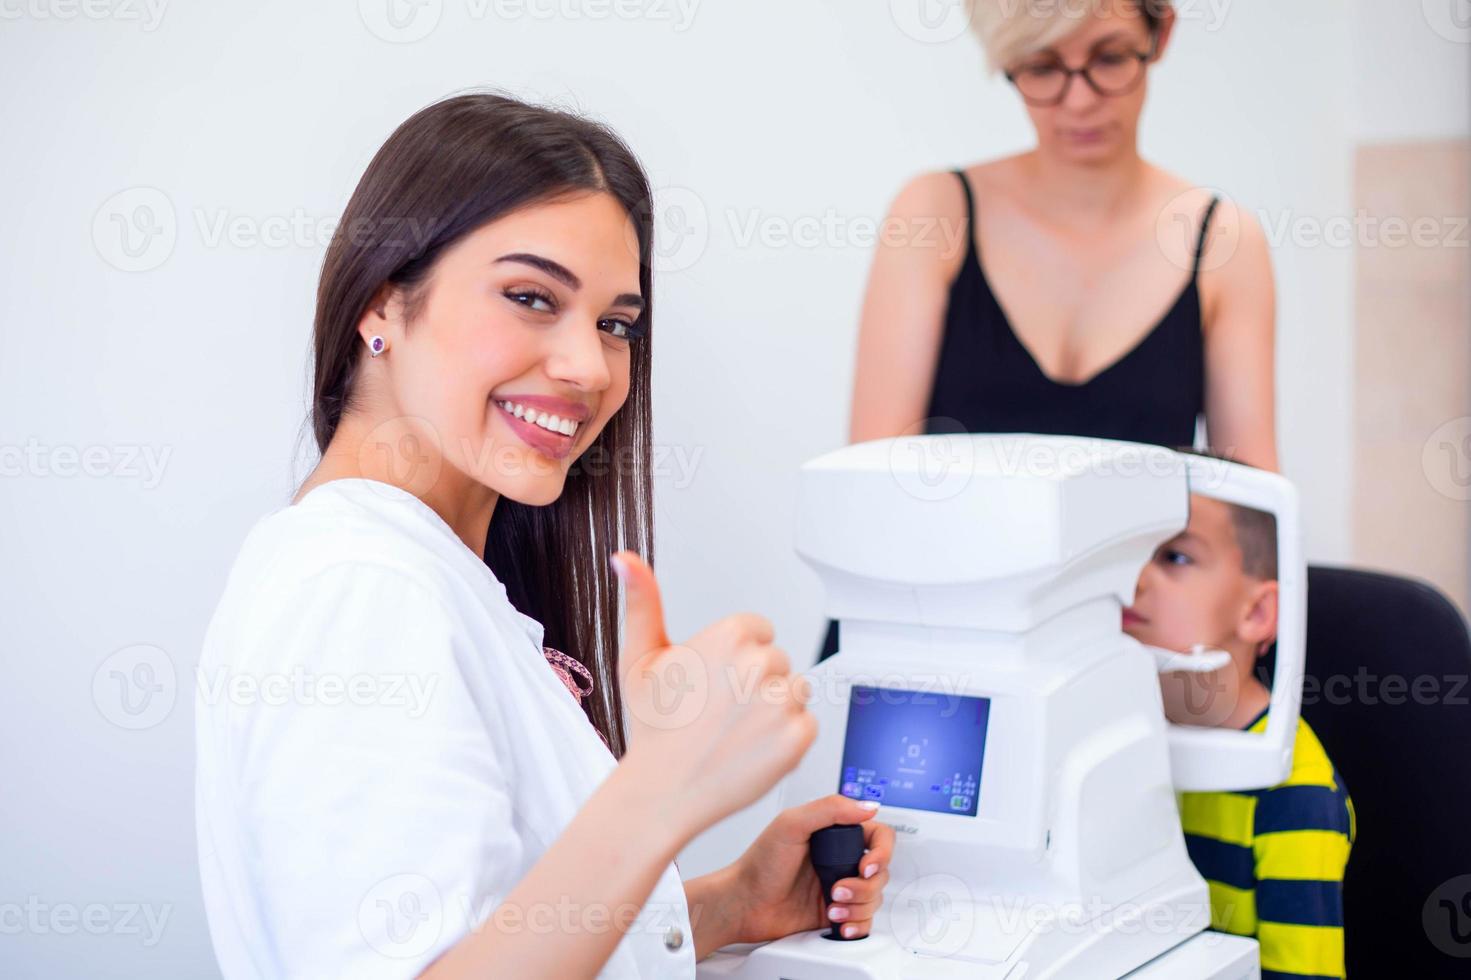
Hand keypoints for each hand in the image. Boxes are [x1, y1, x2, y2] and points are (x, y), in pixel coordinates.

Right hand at [612, 551, 816, 837]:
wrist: (660, 793)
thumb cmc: (652, 729)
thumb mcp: (639, 658)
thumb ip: (642, 601)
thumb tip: (627, 558)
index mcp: (728, 636)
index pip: (760, 631)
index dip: (736, 660)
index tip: (713, 685)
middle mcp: (758, 663)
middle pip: (778, 662)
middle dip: (755, 684)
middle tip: (719, 714)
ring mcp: (779, 702)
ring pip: (795, 692)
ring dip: (774, 711)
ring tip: (735, 733)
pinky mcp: (797, 737)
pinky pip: (807, 725)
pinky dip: (786, 741)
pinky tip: (751, 750)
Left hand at [726, 795, 894, 943]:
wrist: (743, 904)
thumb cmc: (759, 864)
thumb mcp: (790, 825)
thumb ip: (830, 809)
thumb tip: (868, 806)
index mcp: (833, 834)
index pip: (878, 835)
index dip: (882, 852)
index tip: (866, 866)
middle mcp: (839, 859)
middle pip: (881, 872)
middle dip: (865, 886)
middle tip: (838, 890)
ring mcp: (839, 887)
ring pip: (874, 898)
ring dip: (858, 906)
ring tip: (832, 907)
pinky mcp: (836, 912)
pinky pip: (863, 921)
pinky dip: (857, 926)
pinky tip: (839, 923)